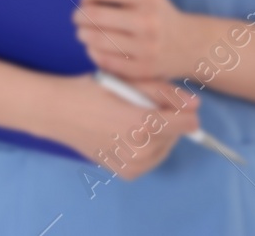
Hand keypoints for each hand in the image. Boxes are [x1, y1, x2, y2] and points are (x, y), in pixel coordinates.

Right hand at [47, 74, 200, 179]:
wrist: (58, 112)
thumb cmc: (91, 90)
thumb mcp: (128, 82)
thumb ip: (164, 92)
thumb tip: (196, 104)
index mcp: (144, 124)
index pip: (188, 123)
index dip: (181, 109)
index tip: (167, 101)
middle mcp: (142, 150)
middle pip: (176, 134)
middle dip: (167, 120)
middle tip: (139, 106)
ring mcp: (134, 165)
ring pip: (165, 148)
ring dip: (158, 134)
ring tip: (132, 119)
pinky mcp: (127, 173)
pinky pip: (151, 160)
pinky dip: (146, 148)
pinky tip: (127, 135)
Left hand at [74, 0, 197, 80]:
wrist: (191, 45)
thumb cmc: (160, 11)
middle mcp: (147, 21)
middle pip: (94, 14)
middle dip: (79, 15)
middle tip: (77, 17)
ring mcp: (145, 47)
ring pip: (96, 39)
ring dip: (83, 34)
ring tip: (83, 31)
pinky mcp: (142, 69)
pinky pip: (104, 60)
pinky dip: (93, 53)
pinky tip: (94, 47)